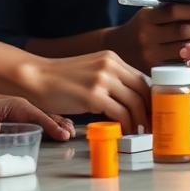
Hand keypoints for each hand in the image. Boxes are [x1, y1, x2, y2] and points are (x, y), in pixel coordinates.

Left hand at [0, 93, 75, 141]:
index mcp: (18, 105)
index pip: (38, 116)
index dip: (51, 126)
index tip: (62, 134)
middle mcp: (27, 106)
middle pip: (48, 115)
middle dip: (60, 124)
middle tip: (71, 134)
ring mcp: (29, 110)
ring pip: (49, 115)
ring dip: (60, 123)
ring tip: (71, 131)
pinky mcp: (28, 114)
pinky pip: (45, 117)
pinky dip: (56, 121)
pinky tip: (64, 126)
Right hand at [18, 50, 150, 134]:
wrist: (36, 78)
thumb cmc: (61, 79)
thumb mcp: (91, 70)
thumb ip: (110, 78)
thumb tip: (129, 98)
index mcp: (111, 58)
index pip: (142, 78)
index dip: (150, 97)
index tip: (153, 111)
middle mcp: (110, 65)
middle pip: (143, 89)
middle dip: (150, 110)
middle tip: (152, 125)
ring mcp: (102, 79)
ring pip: (134, 103)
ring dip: (140, 121)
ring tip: (139, 132)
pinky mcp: (94, 95)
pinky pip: (120, 113)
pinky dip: (126, 125)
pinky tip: (124, 132)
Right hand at [105, 3, 189, 70]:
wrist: (116, 48)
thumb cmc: (141, 28)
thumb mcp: (150, 14)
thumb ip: (171, 12)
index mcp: (146, 18)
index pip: (173, 12)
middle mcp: (146, 36)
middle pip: (181, 32)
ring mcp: (149, 56)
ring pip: (183, 51)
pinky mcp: (153, 71)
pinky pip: (179, 67)